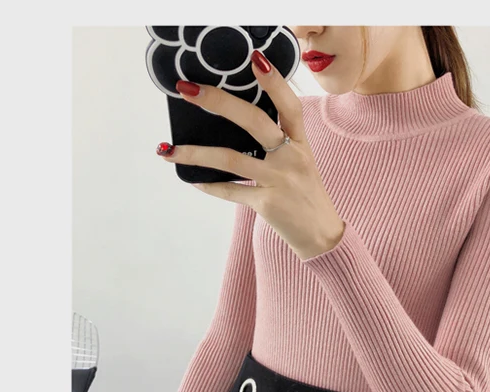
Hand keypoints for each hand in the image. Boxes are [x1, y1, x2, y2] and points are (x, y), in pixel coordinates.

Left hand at [157, 49, 345, 260]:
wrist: (321, 235)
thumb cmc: (306, 194)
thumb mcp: (301, 162)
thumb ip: (279, 141)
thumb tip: (237, 120)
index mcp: (301, 144)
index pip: (290, 106)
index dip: (275, 82)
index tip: (255, 59)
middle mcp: (291, 158)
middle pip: (255, 122)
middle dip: (219, 102)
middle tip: (187, 89)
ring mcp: (279, 181)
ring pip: (231, 159)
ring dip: (195, 153)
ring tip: (168, 150)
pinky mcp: (266, 204)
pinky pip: (230, 191)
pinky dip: (209, 186)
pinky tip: (192, 179)